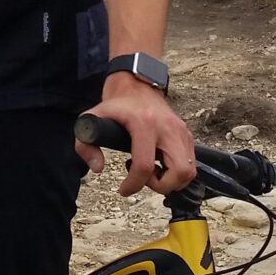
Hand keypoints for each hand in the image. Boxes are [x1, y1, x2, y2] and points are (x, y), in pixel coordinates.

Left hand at [76, 72, 197, 196]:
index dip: (133, 184)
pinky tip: (159, 164)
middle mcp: (167, 128)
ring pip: (189, 170)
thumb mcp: (93, 118)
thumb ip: (85, 144)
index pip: (144, 165)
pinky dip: (177, 172)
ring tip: (152, 172)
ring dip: (171, 181)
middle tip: (146, 179)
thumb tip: (97, 167)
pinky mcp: (186, 134)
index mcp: (144, 124)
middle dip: (162, 186)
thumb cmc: (117, 103)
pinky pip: (190, 163)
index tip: (123, 190)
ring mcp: (180, 131)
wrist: (137, 84)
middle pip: (180, 172)